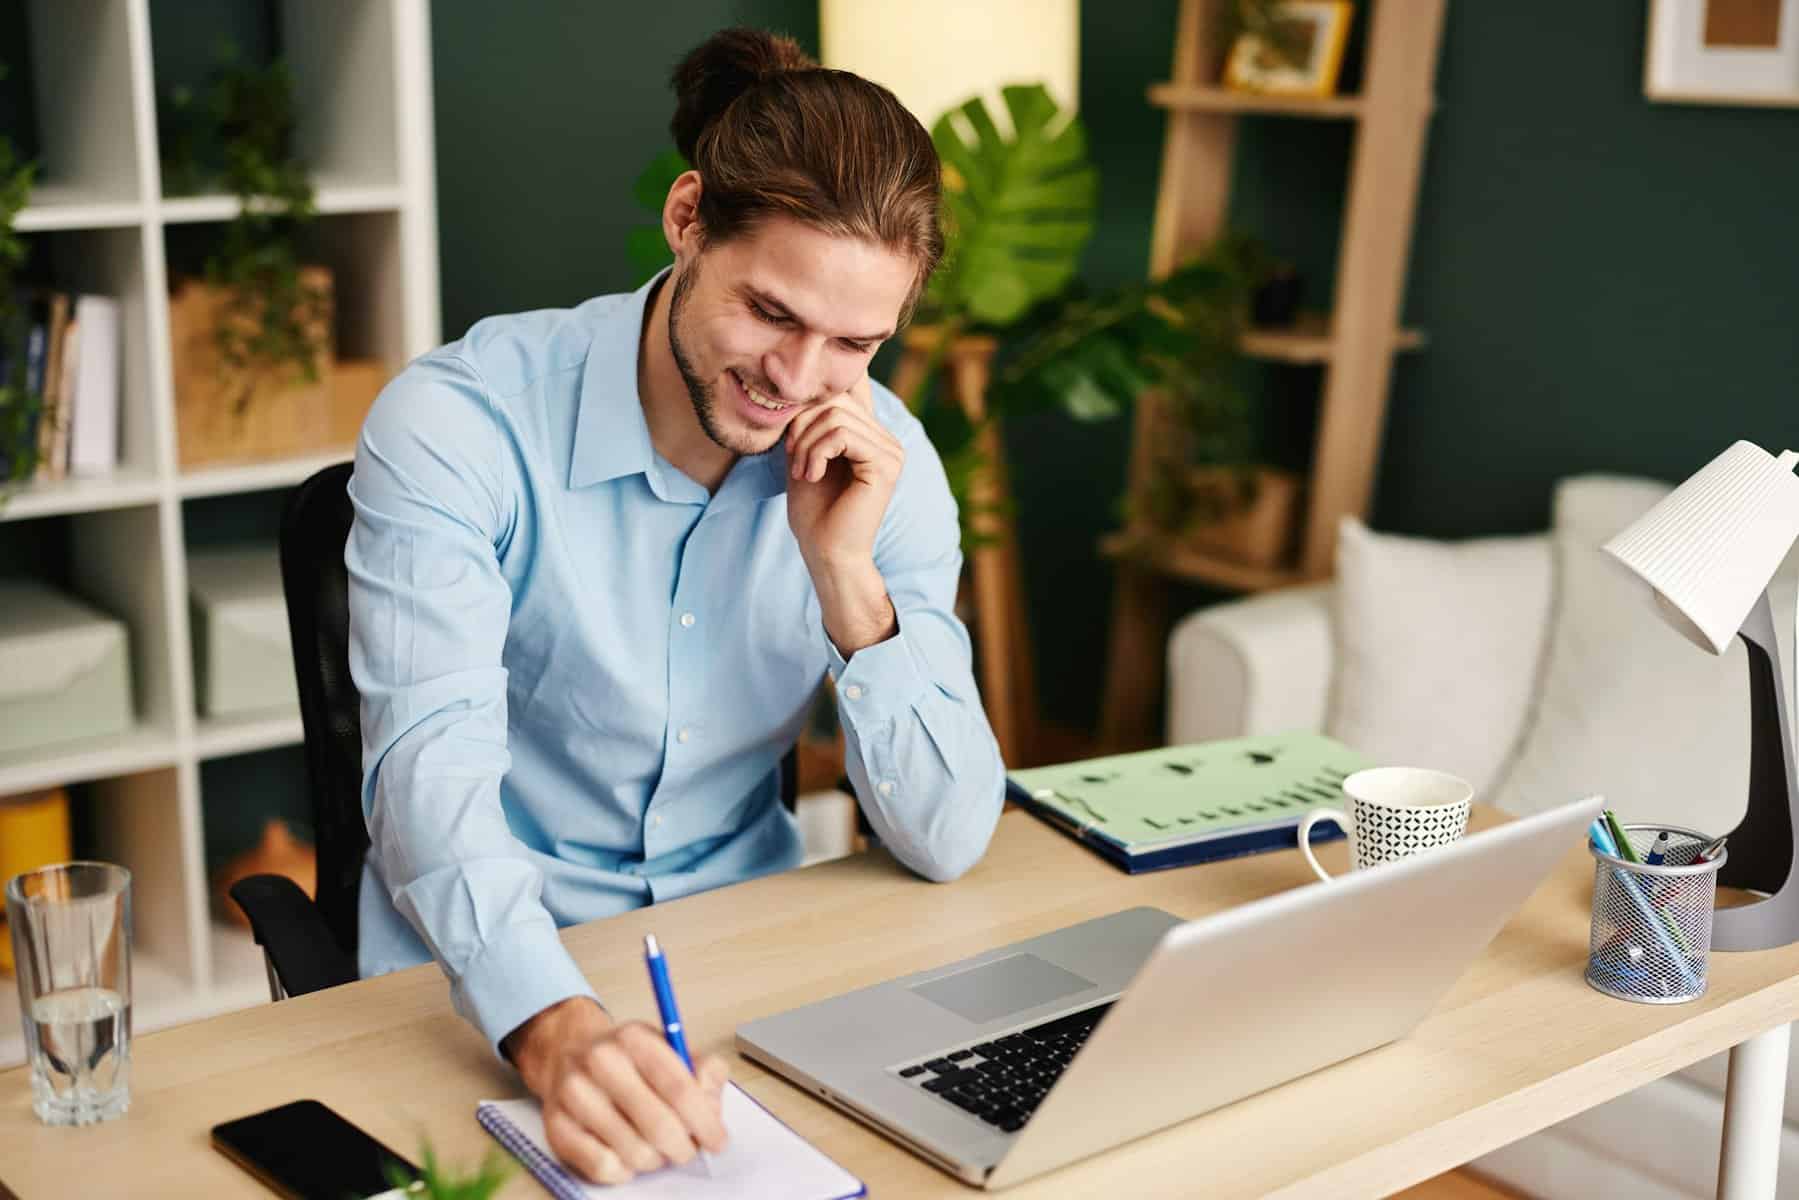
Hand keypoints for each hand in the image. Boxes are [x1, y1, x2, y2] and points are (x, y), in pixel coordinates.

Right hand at [504, 997, 728, 1184]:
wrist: (568, 1053)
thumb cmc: (628, 1059)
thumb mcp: (670, 1048)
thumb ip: (704, 1071)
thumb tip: (711, 1107)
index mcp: (635, 1038)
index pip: (679, 1088)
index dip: (705, 1121)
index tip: (718, 1141)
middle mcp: (601, 1061)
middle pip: (658, 1125)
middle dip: (683, 1147)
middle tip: (688, 1150)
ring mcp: (574, 1095)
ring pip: (634, 1152)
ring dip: (656, 1160)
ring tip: (657, 1148)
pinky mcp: (556, 1127)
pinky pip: (603, 1167)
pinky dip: (625, 1170)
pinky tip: (627, 1154)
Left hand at [784, 376, 903, 573]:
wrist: (825, 553)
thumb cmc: (814, 511)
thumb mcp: (804, 455)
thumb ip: (809, 422)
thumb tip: (802, 383)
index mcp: (871, 436)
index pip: (843, 392)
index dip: (810, 404)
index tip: (791, 438)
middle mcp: (886, 439)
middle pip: (835, 399)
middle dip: (802, 426)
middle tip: (793, 459)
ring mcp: (891, 451)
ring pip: (836, 416)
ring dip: (806, 443)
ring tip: (802, 471)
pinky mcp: (886, 464)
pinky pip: (843, 435)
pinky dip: (817, 452)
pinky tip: (812, 475)